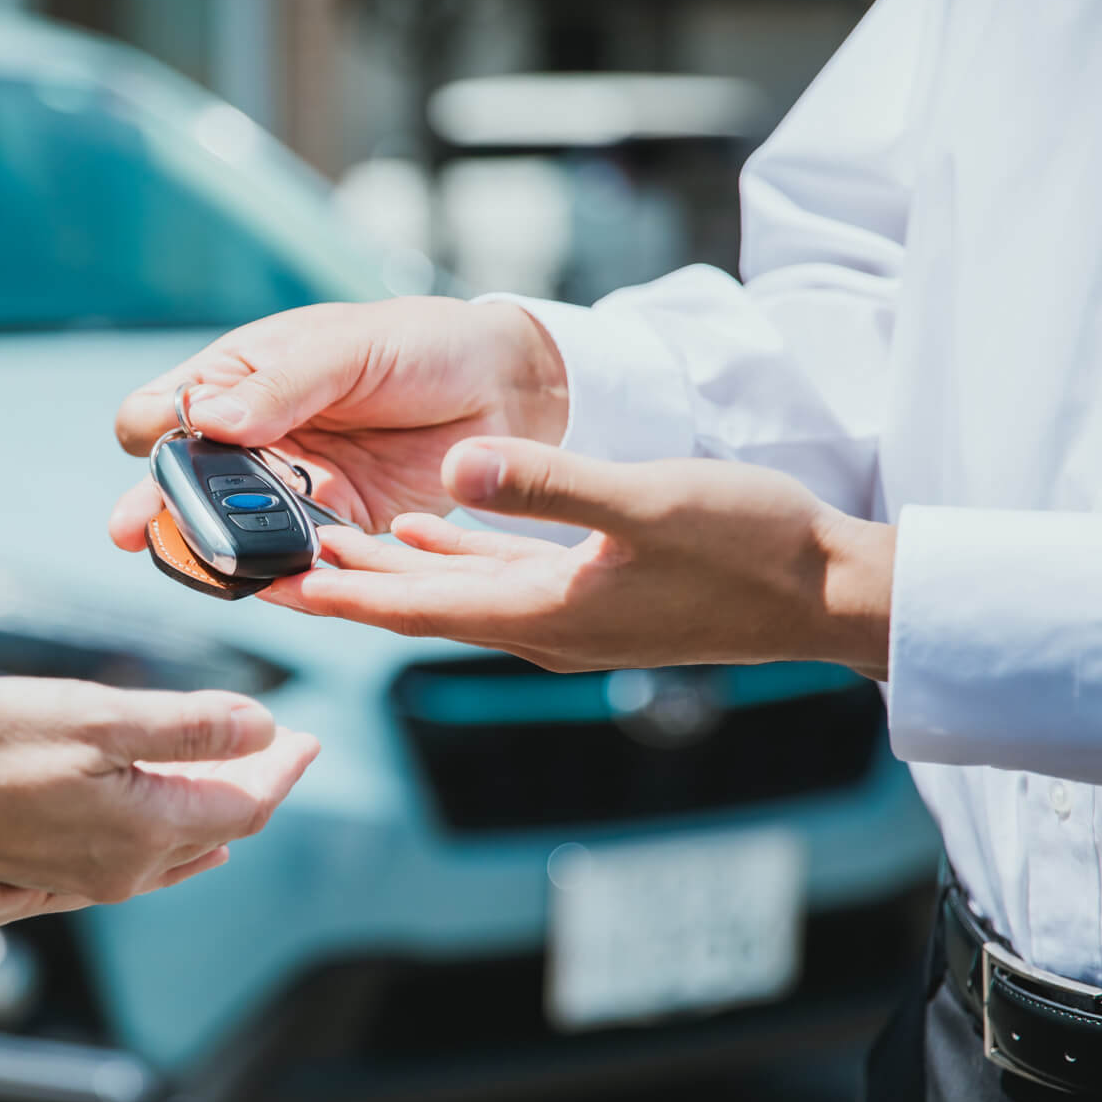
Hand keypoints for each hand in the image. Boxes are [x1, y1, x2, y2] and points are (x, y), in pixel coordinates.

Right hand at [0, 680, 319, 924]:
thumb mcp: (95, 719)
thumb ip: (187, 728)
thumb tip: (264, 731)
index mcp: (145, 832)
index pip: (244, 805)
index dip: (282, 768)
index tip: (308, 737)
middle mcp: (117, 869)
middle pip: (211, 832)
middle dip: (252, 788)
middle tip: (281, 750)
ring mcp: (72, 877)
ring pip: (165, 853)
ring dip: (204, 815)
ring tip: (229, 784)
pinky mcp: (30, 872)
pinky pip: (117, 866)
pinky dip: (151, 840)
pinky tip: (149, 834)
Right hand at [108, 297, 565, 546]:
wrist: (505, 387)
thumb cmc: (419, 343)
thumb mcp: (345, 349)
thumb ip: (280, 387)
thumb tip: (207, 417)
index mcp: (236, 380)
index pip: (159, 413)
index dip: (154, 433)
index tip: (169, 443)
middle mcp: (252, 439)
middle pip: (181, 484)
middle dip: (159, 508)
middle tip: (137, 530)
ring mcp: (288, 487)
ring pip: (228, 529)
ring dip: (214, 545)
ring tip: (204, 560)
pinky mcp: (335, 528)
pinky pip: (293, 558)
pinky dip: (279, 570)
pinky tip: (270, 578)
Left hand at [262, 436, 893, 677]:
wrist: (829, 591)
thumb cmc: (749, 545)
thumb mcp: (644, 501)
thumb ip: (547, 486)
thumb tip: (452, 473)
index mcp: (542, 614)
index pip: (413, 610)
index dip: (340, 599)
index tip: (272, 589)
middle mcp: (542, 628)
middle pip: (418, 608)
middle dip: (346, 588)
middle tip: (273, 563)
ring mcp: (568, 617)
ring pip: (452, 595)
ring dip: (390, 573)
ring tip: (327, 547)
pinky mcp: (593, 597)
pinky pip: (497, 581)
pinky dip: (451, 559)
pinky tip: (428, 529)